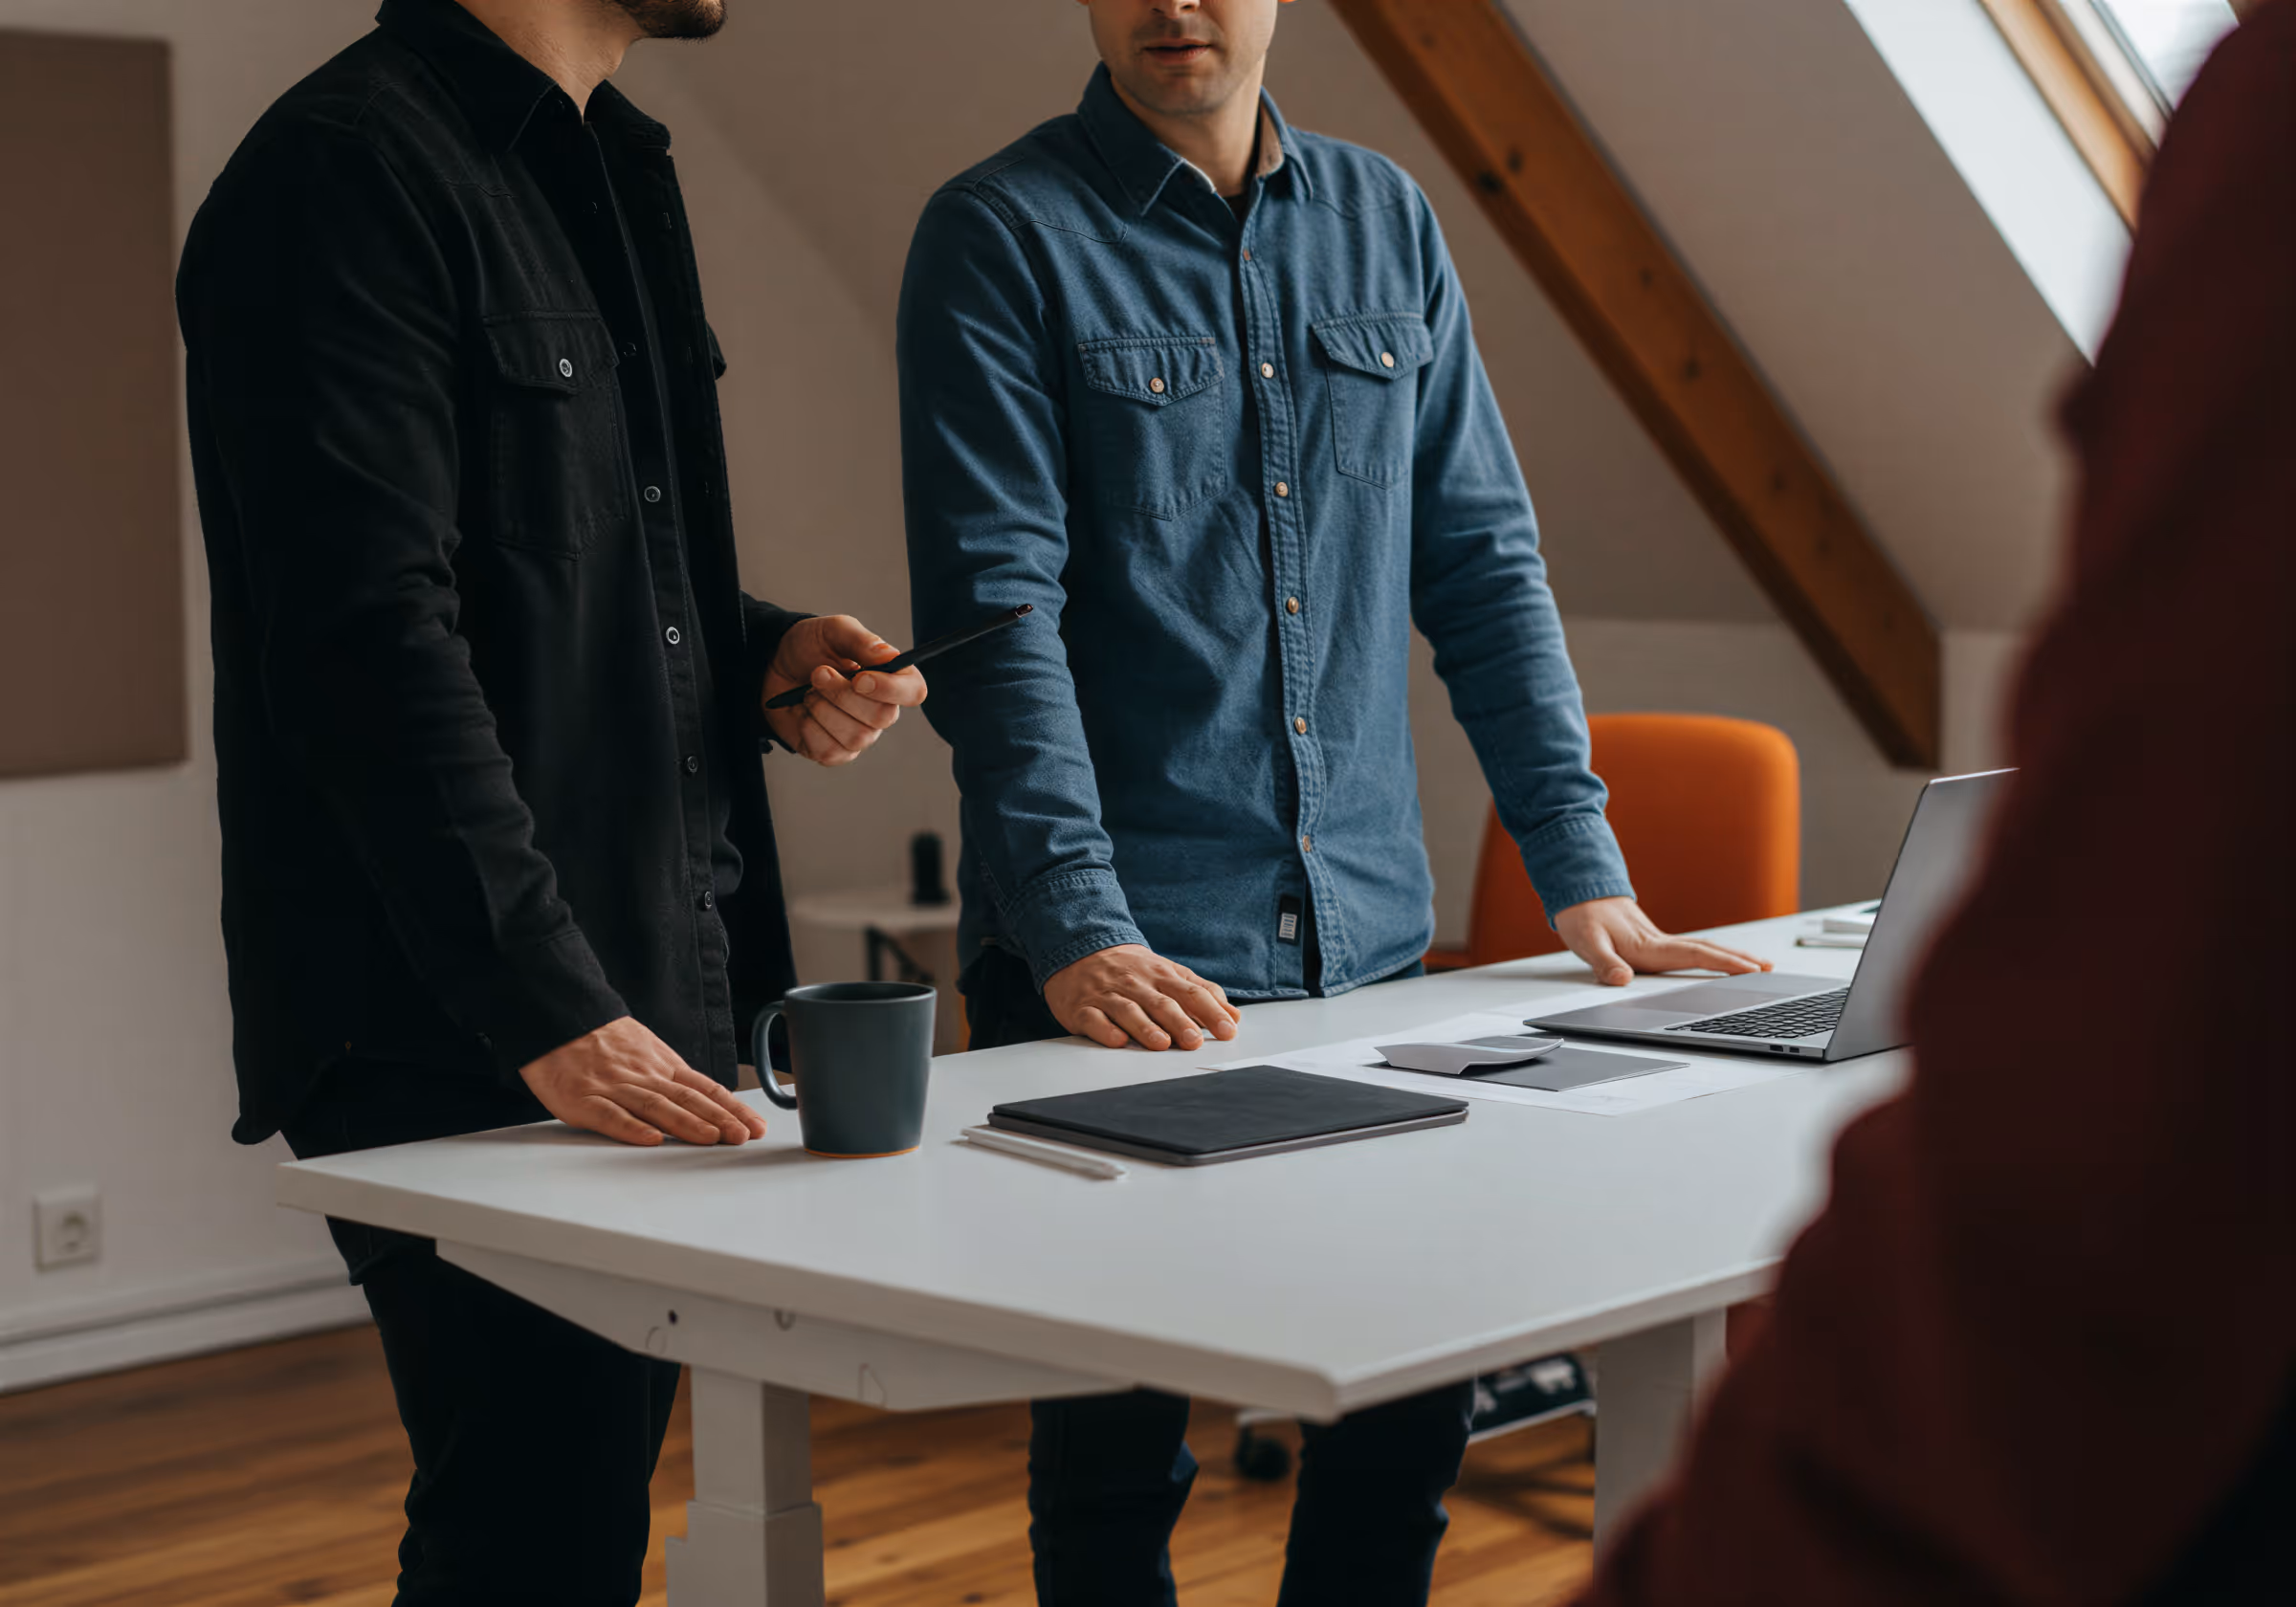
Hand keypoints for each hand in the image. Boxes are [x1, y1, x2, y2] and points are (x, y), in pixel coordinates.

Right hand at [518, 1016, 768, 1146]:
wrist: (558, 1018)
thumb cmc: (602, 1042)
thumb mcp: (647, 1050)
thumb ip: (672, 1076)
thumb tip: (709, 1100)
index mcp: (662, 1066)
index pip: (705, 1089)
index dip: (731, 1108)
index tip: (754, 1126)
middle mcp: (645, 1076)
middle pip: (688, 1099)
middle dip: (719, 1118)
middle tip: (744, 1136)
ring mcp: (615, 1087)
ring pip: (656, 1106)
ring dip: (686, 1124)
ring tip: (711, 1138)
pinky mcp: (584, 1099)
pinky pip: (610, 1115)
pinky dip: (632, 1128)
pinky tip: (651, 1139)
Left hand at [762, 614, 927, 766]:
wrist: (774, 667)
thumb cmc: (809, 648)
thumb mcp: (833, 631)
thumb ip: (862, 641)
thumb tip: (889, 654)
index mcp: (891, 678)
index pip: (914, 692)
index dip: (892, 689)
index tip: (860, 678)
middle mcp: (881, 710)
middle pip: (882, 717)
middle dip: (842, 694)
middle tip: (818, 673)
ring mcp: (860, 735)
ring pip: (856, 736)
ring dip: (823, 709)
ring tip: (809, 691)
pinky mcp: (836, 752)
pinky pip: (830, 751)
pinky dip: (810, 727)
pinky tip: (805, 711)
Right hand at [1044, 944, 1242, 1050]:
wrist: (1080, 950)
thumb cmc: (1132, 969)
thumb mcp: (1168, 973)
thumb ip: (1200, 993)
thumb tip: (1233, 1016)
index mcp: (1161, 976)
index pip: (1191, 993)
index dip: (1211, 1012)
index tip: (1227, 1030)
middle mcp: (1137, 984)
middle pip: (1162, 1003)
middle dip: (1180, 1022)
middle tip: (1195, 1041)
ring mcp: (1109, 995)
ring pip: (1129, 1011)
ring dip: (1146, 1028)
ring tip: (1161, 1044)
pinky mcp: (1083, 1008)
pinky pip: (1094, 1019)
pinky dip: (1106, 1030)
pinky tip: (1118, 1040)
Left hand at [1553, 896, 1773, 986]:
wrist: (1578, 893)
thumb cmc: (1583, 916)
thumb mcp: (1586, 941)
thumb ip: (1604, 961)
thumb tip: (1622, 979)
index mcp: (1650, 946)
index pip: (1695, 955)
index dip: (1724, 964)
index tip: (1750, 970)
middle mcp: (1660, 943)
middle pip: (1708, 951)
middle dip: (1739, 960)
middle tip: (1769, 969)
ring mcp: (1659, 942)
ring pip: (1702, 950)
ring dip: (1729, 957)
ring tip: (1757, 966)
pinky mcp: (1653, 943)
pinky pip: (1689, 951)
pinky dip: (1710, 956)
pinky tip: (1717, 962)